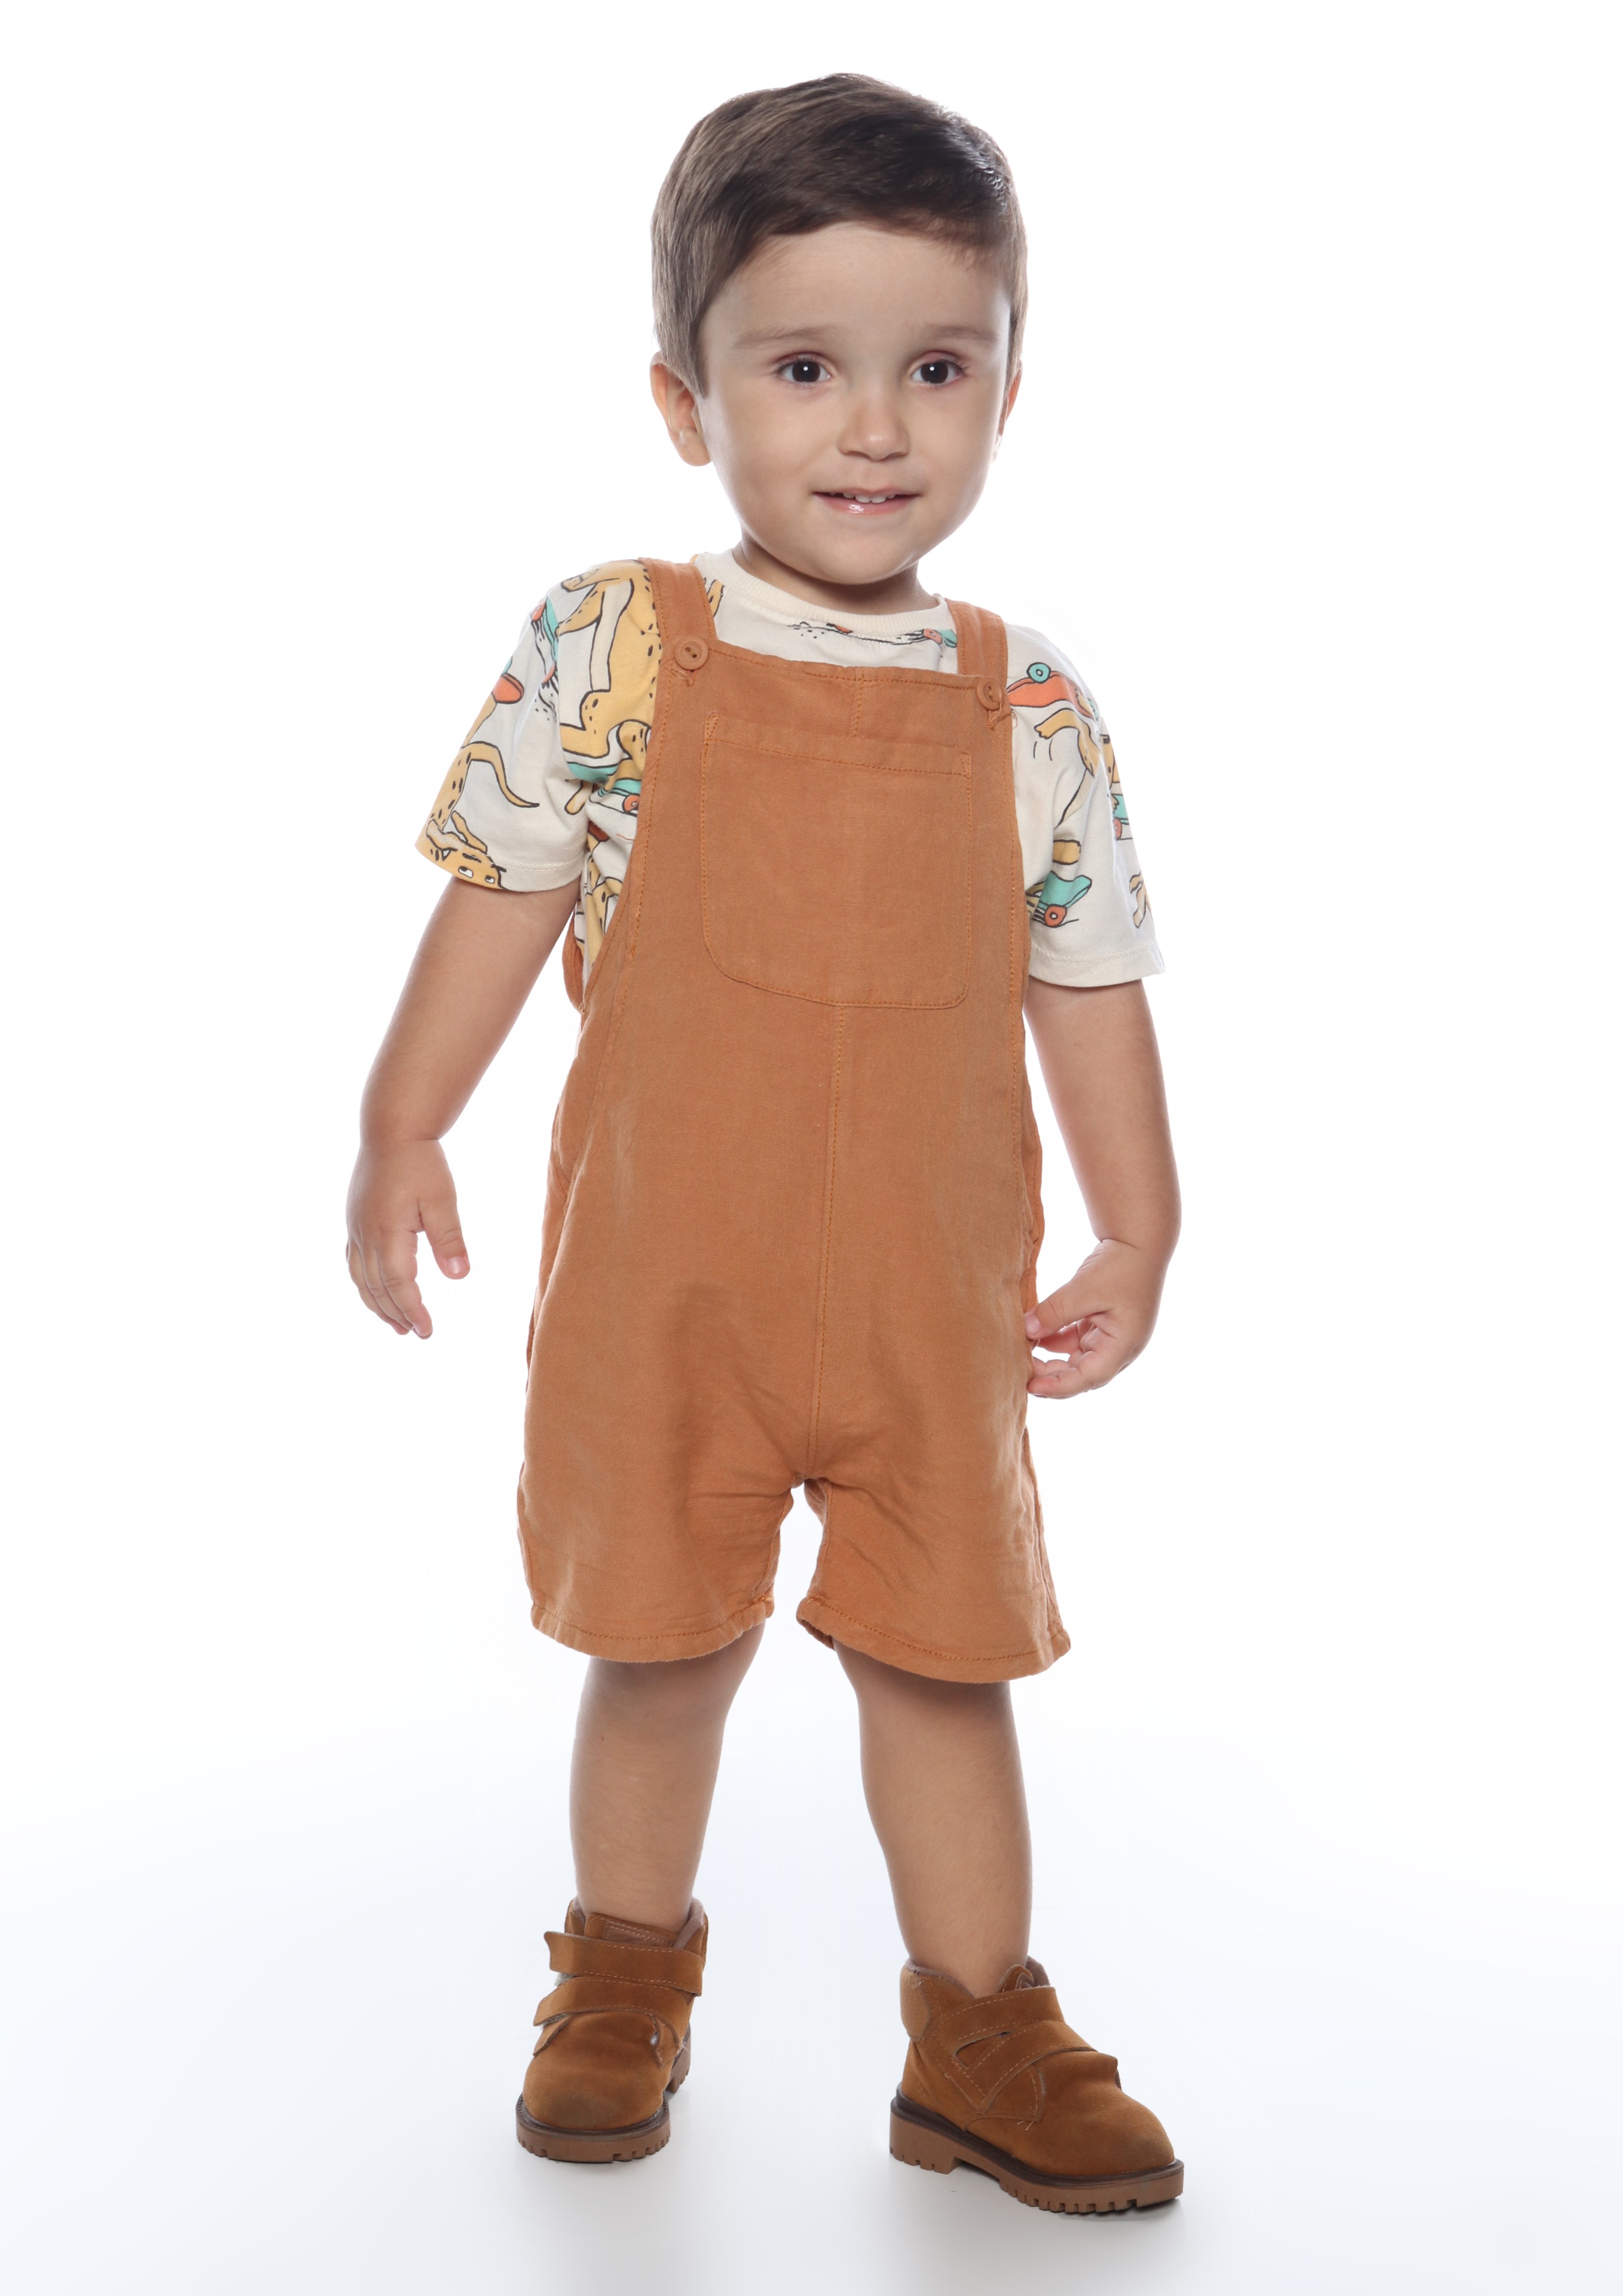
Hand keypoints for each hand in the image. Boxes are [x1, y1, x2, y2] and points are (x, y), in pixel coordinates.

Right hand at [345, 1138, 467, 1337]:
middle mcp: (366, 1235)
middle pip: (378, 1288)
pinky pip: (354, 1264)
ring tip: (396, 1325)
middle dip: (397, 1314)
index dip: (413, 1310)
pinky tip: (376, 1292)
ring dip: (378, 1305)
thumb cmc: (420, 1163)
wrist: (391, 1131)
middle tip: (417, 1334)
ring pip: (361, 1279)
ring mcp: (356, 1229)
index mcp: (388, 1231)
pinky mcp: (354, 1222)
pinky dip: (365, 1285)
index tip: (427, 1330)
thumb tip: (459, 1276)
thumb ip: (450, 1238)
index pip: (400, 1284)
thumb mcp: (442, 1199)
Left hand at [1024, 1239, 1166, 1397]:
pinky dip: (1053, 1342)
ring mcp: (1109, 1338)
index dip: (1059, 1386)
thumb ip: (1056, 1311)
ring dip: (1050, 1360)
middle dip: (1051, 1376)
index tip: (1031, 1387)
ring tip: (1022, 1355)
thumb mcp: (1086, 1288)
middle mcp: (1119, 1348)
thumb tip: (1026, 1330)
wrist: (1138, 1243)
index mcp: (1124, 1345)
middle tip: (1019, 1372)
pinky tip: (1034, 1336)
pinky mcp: (1100, 1326)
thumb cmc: (1121, 1265)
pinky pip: (1073, 1343)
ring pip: (1075, 1360)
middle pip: (1081, 1375)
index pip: (1089, 1377)